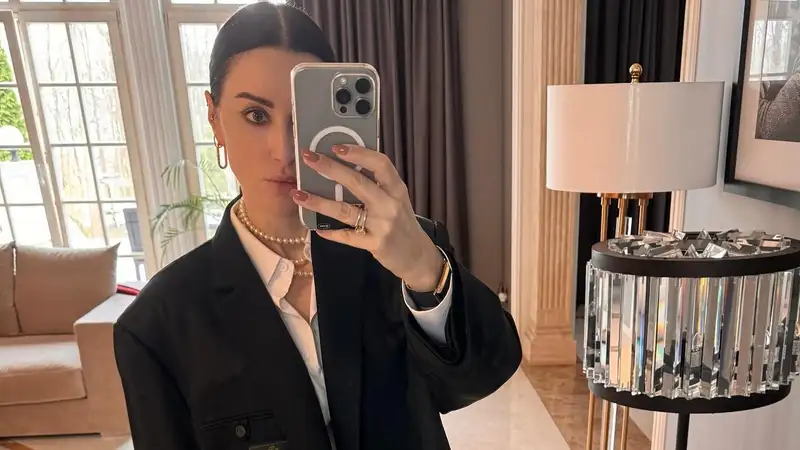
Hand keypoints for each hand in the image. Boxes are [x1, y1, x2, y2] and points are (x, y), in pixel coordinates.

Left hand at [292, 145, 442, 290]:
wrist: (417, 255)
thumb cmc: (402, 221)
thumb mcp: (396, 198)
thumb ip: (377, 183)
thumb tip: (345, 163)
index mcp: (396, 188)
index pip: (380, 163)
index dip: (358, 153)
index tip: (336, 146)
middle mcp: (390, 204)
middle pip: (357, 182)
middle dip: (330, 168)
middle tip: (309, 158)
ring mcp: (382, 225)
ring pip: (345, 210)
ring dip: (319, 202)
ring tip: (298, 194)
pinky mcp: (374, 244)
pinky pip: (347, 236)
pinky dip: (331, 232)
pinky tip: (316, 228)